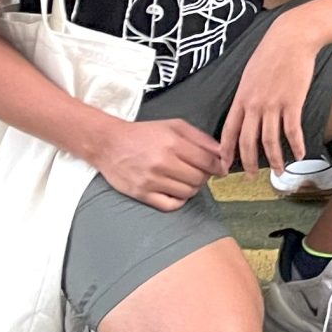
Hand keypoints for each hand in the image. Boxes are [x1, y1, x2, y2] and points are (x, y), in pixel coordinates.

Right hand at [91, 117, 227, 211]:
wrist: (110, 144)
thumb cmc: (144, 133)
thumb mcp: (174, 126)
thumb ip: (200, 138)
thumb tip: (221, 152)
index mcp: (173, 143)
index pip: (207, 162)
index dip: (218, 166)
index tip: (220, 168)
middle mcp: (163, 163)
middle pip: (199, 179)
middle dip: (205, 176)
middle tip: (200, 172)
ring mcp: (151, 180)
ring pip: (187, 193)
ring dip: (192, 188)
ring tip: (186, 179)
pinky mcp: (142, 194)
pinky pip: (170, 205)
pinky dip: (179, 200)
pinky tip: (177, 191)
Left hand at [219, 19, 319, 177]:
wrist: (291, 38)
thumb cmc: (271, 53)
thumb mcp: (249, 74)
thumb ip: (246, 95)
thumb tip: (244, 113)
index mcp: (241, 98)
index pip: (229, 131)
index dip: (225, 152)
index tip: (224, 166)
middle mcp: (254, 104)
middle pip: (247, 141)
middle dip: (249, 163)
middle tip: (251, 177)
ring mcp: (273, 104)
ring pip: (270, 141)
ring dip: (275, 160)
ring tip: (280, 171)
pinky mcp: (292, 102)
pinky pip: (293, 131)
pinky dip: (296, 146)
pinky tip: (300, 155)